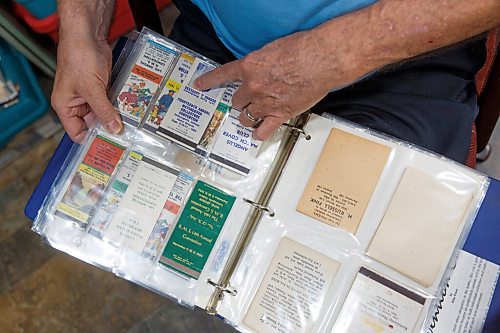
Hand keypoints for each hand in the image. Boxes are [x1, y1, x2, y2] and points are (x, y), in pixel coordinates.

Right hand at [51, 35, 122, 142]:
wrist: (87, 35)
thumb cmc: (79, 58)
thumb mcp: (92, 89)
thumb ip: (103, 110)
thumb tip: (114, 129)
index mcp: (65, 106)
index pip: (77, 132)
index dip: (91, 141)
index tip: (108, 149)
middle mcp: (76, 103)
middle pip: (92, 125)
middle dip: (107, 130)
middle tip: (125, 142)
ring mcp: (89, 95)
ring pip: (103, 113)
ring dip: (115, 119)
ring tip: (131, 130)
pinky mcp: (101, 87)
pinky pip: (110, 102)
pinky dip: (119, 107)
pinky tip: (131, 114)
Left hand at [194, 28, 358, 139]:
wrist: (321, 59)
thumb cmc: (302, 49)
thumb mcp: (273, 49)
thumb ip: (261, 62)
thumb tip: (260, 68)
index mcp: (249, 67)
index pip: (222, 75)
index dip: (209, 81)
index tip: (200, 85)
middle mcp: (253, 86)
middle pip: (236, 100)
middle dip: (241, 100)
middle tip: (248, 99)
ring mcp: (265, 103)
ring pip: (246, 116)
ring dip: (248, 116)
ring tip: (253, 116)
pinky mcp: (280, 114)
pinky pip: (263, 130)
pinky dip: (259, 134)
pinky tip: (258, 134)